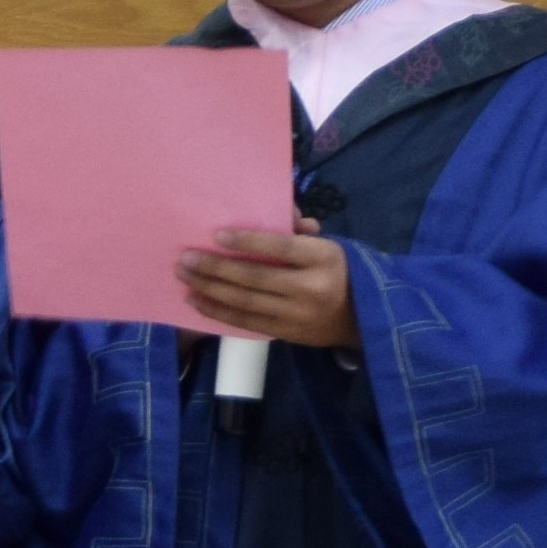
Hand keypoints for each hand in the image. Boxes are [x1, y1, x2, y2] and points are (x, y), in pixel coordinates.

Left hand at [173, 222, 360, 353]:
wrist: (361, 318)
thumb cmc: (337, 272)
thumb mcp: (328, 246)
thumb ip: (299, 232)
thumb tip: (283, 212)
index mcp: (324, 258)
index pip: (281, 247)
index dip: (248, 242)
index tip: (216, 235)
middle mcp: (311, 288)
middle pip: (256, 277)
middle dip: (216, 267)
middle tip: (186, 258)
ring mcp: (297, 315)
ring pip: (246, 302)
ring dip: (210, 289)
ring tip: (184, 277)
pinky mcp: (286, 334)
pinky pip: (247, 323)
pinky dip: (219, 312)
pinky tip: (197, 301)